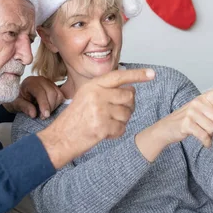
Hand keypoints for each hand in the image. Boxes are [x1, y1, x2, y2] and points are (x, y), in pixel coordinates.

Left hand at [3, 76, 64, 118]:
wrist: (20, 94)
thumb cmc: (18, 99)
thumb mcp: (16, 104)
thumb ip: (24, 107)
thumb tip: (33, 114)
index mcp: (30, 82)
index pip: (40, 92)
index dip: (44, 104)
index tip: (45, 115)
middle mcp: (41, 80)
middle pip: (51, 93)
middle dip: (50, 107)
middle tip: (43, 117)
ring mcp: (49, 82)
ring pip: (58, 94)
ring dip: (54, 107)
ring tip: (45, 113)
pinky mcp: (54, 86)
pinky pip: (61, 96)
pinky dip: (58, 104)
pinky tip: (50, 109)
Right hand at [37, 68, 154, 168]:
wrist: (60, 138)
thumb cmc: (74, 119)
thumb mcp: (85, 96)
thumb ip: (105, 90)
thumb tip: (130, 89)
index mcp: (93, 85)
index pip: (119, 76)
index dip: (137, 75)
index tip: (152, 74)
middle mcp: (97, 95)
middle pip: (129, 97)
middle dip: (127, 106)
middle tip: (115, 114)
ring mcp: (100, 111)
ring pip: (127, 114)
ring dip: (120, 121)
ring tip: (104, 124)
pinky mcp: (102, 127)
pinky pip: (121, 129)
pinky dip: (115, 133)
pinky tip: (103, 133)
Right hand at [143, 89, 212, 150]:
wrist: (165, 129)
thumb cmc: (184, 121)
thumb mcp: (197, 112)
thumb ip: (211, 111)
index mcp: (201, 98)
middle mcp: (196, 103)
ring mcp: (190, 113)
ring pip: (212, 128)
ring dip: (211, 136)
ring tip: (207, 137)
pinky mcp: (186, 124)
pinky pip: (204, 135)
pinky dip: (206, 142)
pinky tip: (205, 142)